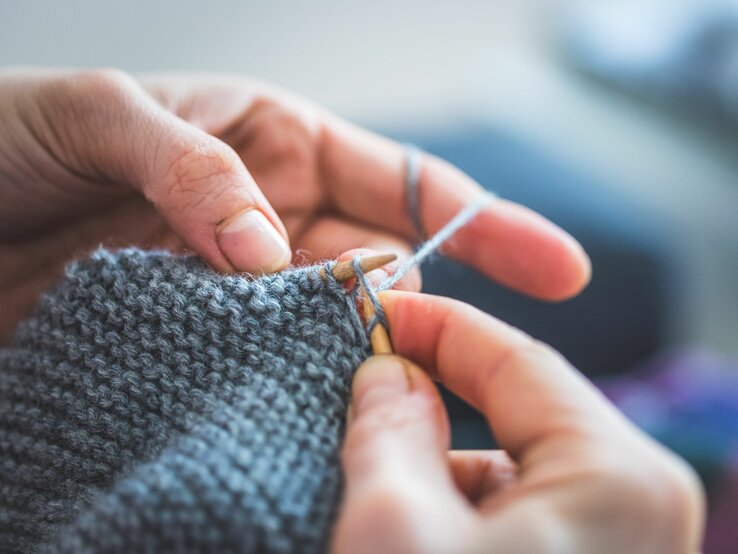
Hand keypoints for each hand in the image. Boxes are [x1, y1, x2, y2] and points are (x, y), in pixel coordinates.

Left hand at [0, 68, 589, 341]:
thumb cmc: (10, 131)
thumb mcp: (104, 115)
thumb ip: (196, 173)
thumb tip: (267, 255)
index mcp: (277, 146)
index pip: (408, 186)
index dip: (491, 223)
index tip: (559, 268)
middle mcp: (273, 220)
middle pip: (381, 271)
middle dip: (411, 310)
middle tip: (420, 354)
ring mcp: (236, 289)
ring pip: (326, 330)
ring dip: (348, 357)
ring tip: (367, 392)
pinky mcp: (192, 339)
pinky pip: (257, 370)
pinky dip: (280, 389)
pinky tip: (295, 412)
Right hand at [333, 292, 704, 553]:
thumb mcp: (392, 525)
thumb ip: (390, 426)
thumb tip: (386, 370)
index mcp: (618, 477)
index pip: (517, 359)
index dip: (436, 325)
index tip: (376, 311)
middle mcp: (641, 507)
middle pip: (517, 413)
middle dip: (433, 402)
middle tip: (360, 396)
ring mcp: (622, 543)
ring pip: (512, 469)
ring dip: (440, 469)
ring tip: (376, 494)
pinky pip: (520, 514)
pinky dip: (460, 511)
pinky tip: (413, 529)